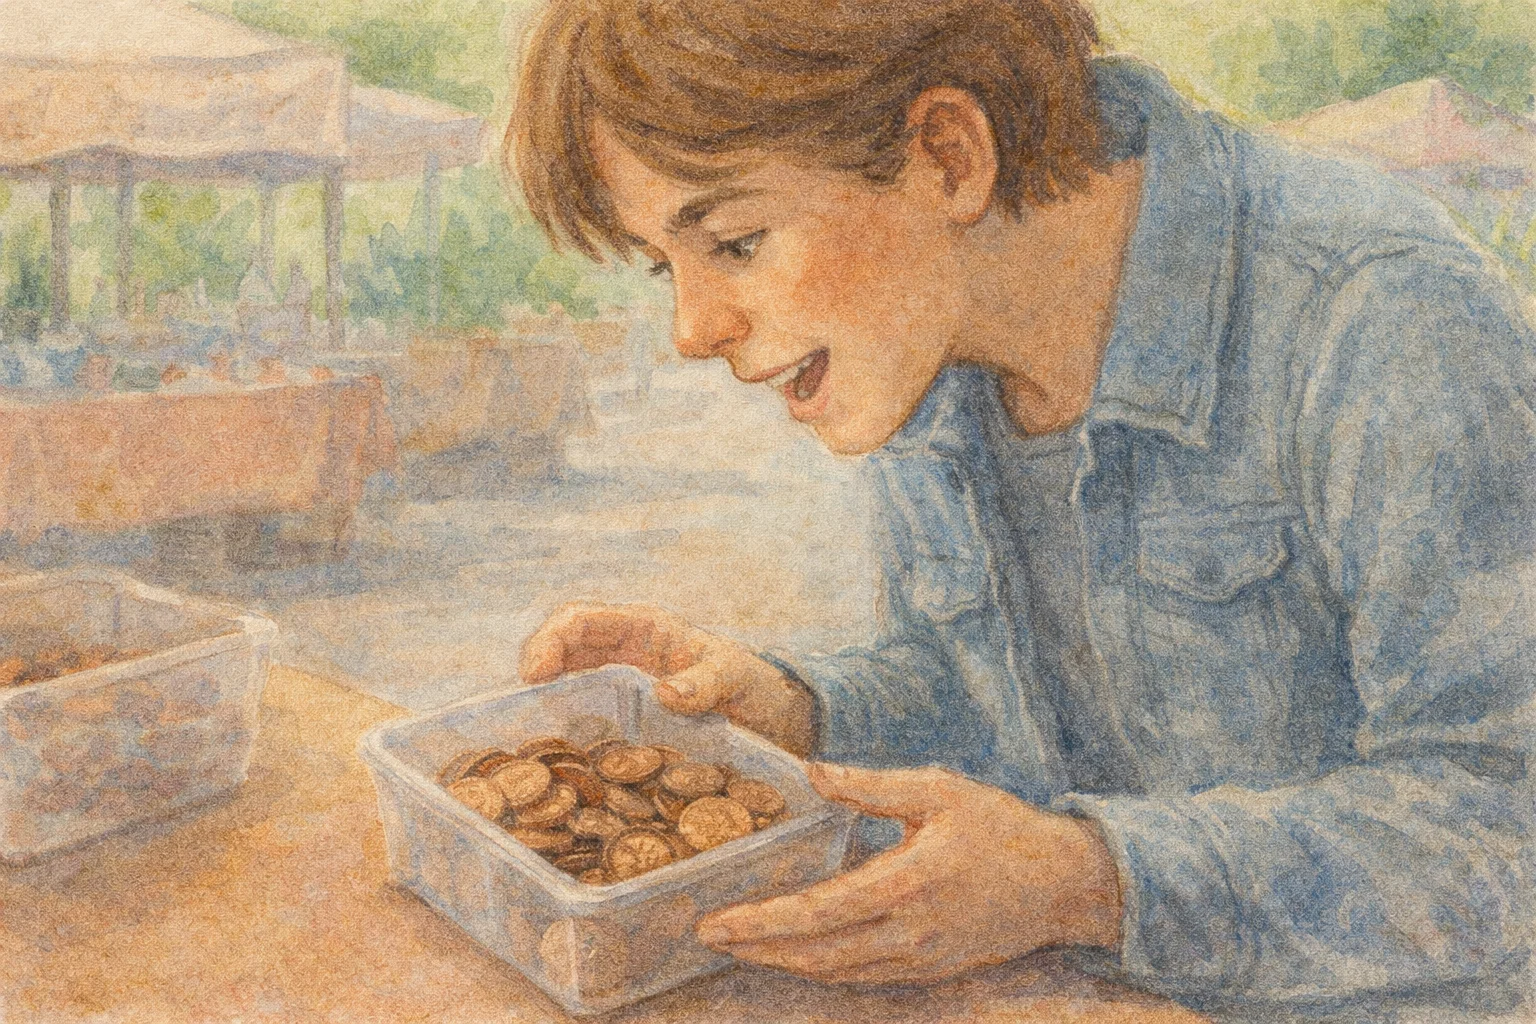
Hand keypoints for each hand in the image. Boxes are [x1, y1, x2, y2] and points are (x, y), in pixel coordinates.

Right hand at [518, 601, 816, 755]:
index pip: (583, 619)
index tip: (534, 674)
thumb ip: (707, 683)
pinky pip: (585, 707)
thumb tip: (665, 693)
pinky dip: (565, 719)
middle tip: (519, 706)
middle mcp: (627, 649)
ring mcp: (624, 680)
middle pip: (564, 645)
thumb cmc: (755, 687)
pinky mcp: (627, 711)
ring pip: (568, 677)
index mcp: (646, 628)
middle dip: (536, 665)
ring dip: (545, 695)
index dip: (550, 639)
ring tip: (526, 729)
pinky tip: (556, 749)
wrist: (773, 714)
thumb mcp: (737, 680)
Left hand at [695, 762, 1122, 985]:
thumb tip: (810, 771)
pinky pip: (864, 976)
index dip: (761, 923)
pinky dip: (824, 968)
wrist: (1063, 883)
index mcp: (906, 883)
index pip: (818, 913)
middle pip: (816, 954)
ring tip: (743, 946)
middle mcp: (910, 932)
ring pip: (837, 972)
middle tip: (710, 936)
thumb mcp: (937, 789)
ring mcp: (921, 958)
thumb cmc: (1000, 826)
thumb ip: (869, 786)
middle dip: (759, 949)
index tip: (717, 922)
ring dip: (786, 963)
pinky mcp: (931, 970)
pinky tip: (801, 954)